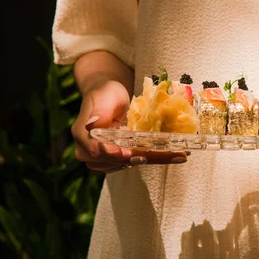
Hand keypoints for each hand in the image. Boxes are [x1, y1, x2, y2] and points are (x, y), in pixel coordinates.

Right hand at [71, 79, 188, 172]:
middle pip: (114, 161)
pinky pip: (134, 162)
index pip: (96, 150)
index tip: (134, 153)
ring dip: (152, 160)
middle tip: (166, 156)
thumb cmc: (106, 93)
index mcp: (82, 135)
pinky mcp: (117, 159)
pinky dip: (152, 158)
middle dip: (141, 159)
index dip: (115, 154)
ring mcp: (102, 158)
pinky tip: (172, 154)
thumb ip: (99, 110)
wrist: (109, 98)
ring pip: (127, 164)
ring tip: (176, 155)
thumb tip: (92, 124)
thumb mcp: (104, 95)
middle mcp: (88, 151)